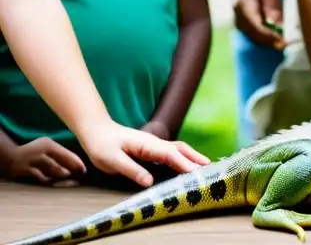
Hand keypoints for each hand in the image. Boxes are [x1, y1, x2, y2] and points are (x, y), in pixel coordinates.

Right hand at [1, 138, 85, 185]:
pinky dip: (48, 181)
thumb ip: (59, 153)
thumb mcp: (46, 147)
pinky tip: (55, 184)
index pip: (67, 154)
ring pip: (51, 171)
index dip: (77, 163)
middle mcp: (41, 151)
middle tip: (80, 178)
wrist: (10, 156)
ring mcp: (33, 161)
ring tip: (70, 181)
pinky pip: (40, 177)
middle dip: (72, 171)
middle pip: (61, 163)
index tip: (84, 170)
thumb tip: (77, 164)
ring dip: (62, 177)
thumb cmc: (34, 152)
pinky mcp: (25, 170)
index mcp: (49, 144)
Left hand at [78, 120, 209, 187]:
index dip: (184, 163)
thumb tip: (150, 182)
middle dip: (195, 158)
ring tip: (205, 166)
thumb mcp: (112, 160)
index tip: (196, 173)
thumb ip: (132, 170)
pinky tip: (187, 164)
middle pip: (180, 149)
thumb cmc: (102, 146)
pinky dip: (184, 157)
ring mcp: (154, 144)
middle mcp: (154, 142)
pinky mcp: (151, 148)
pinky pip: (172, 152)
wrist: (97, 131)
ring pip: (178, 149)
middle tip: (210, 169)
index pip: (170, 154)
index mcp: (147, 144)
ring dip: (192, 156)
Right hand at [232, 0, 284, 48]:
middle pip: (253, 34)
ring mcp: (236, 18)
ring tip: (282, 43)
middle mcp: (237, 13)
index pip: (256, 25)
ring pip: (251, 36)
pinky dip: (261, 38)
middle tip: (286, 44)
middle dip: (269, 42)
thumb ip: (272, 5)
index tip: (283, 40)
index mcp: (245, 3)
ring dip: (266, 42)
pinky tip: (274, 38)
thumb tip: (277, 25)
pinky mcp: (240, 21)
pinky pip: (250, 33)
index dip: (269, 36)